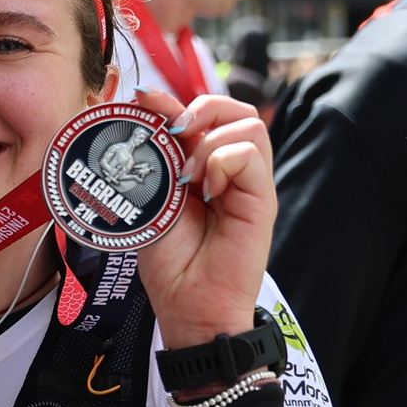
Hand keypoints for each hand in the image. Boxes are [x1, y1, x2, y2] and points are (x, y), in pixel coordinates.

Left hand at [134, 89, 274, 350]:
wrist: (188, 306)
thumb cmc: (171, 262)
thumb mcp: (154, 200)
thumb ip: (157, 159)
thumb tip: (144, 109)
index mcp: (206, 167)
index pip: (204, 114)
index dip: (174, 101)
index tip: (143, 101)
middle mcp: (232, 171)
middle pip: (235, 109)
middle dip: (202, 107)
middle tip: (174, 132)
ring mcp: (250, 185)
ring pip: (249, 124)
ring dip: (210, 140)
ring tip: (188, 174)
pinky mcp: (263, 200)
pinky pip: (251, 153)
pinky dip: (223, 160)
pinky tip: (206, 189)